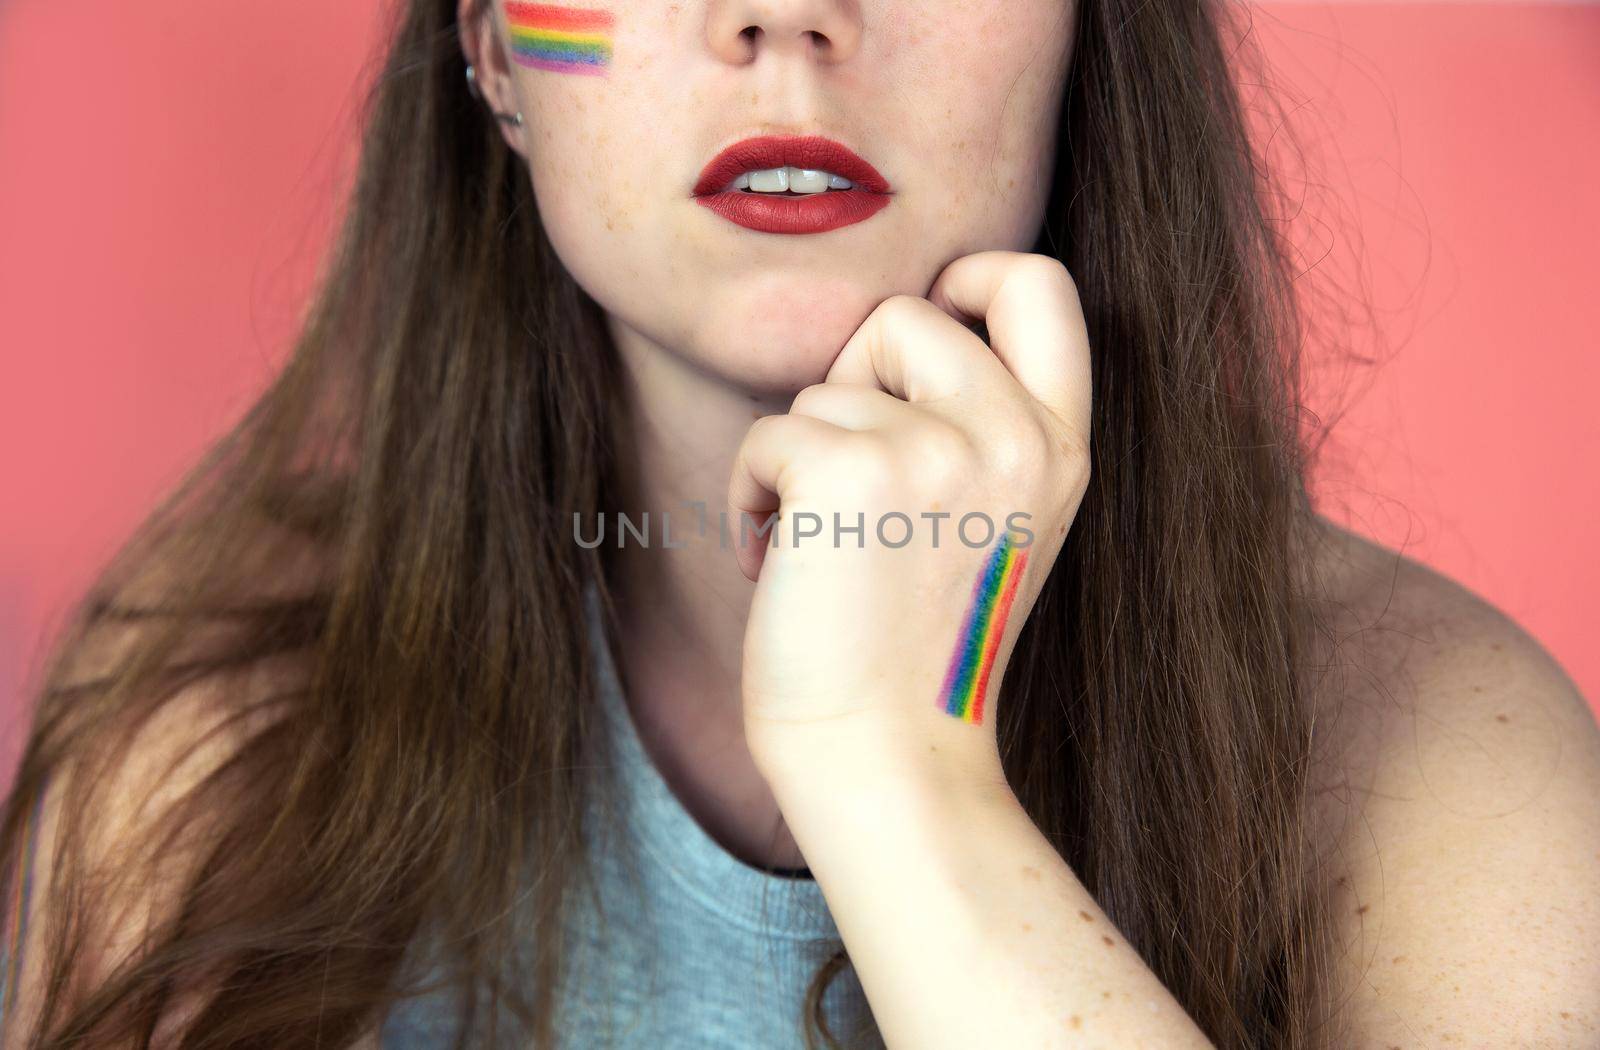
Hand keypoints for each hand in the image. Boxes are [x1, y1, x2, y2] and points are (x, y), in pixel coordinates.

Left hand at [727, 251, 1092, 795]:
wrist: (884, 757)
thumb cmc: (915, 648)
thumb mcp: (993, 522)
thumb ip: (980, 426)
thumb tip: (901, 326)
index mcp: (1062, 448)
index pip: (1038, 285)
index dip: (971, 275)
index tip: (929, 319)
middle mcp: (1018, 438)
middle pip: (909, 314)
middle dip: (855, 379)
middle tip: (847, 471)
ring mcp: (940, 450)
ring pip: (824, 386)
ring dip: (796, 460)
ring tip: (818, 549)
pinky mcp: (854, 471)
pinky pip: (769, 435)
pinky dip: (752, 496)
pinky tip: (778, 563)